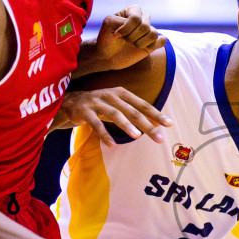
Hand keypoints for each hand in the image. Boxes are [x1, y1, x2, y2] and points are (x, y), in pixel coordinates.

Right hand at [53, 86, 172, 143]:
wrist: (69, 103)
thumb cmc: (98, 106)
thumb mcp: (117, 107)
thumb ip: (133, 113)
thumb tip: (156, 125)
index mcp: (121, 93)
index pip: (142, 105)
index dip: (156, 114)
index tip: (169, 124)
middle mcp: (110, 95)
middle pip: (133, 111)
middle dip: (147, 124)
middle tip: (159, 138)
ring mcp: (97, 102)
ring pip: (115, 114)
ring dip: (126, 125)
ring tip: (137, 136)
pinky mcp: (84, 111)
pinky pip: (96, 124)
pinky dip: (104, 135)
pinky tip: (112, 145)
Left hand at [93, 6, 162, 71]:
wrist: (107, 55)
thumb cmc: (106, 38)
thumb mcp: (109, 23)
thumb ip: (125, 20)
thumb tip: (141, 28)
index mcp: (132, 10)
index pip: (136, 18)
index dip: (127, 29)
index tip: (115, 35)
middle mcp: (142, 19)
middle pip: (145, 27)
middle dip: (132, 37)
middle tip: (124, 41)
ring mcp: (148, 31)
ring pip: (154, 34)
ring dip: (141, 43)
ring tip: (132, 45)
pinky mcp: (152, 43)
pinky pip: (162, 41)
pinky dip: (154, 45)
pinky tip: (143, 49)